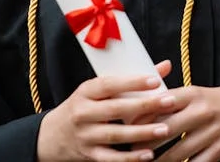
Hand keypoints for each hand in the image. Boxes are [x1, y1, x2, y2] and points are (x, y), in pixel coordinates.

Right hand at [37, 60, 175, 161]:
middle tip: (169, 102)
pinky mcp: (88, 154)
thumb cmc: (84, 107)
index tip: (155, 81)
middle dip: (144, 106)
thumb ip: (132, 80)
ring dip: (141, 133)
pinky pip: (111, 158)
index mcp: (86, 92)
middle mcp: (83, 113)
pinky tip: (148, 154)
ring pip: (115, 134)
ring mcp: (85, 135)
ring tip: (164, 130)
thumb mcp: (99, 90)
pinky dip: (130, 158)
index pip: (110, 84)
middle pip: (116, 109)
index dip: (132, 82)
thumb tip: (165, 66)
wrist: (51, 136)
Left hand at [136, 85, 219, 161]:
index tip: (125, 127)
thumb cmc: (215, 102)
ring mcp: (211, 132)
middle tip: (129, 152)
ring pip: (178, 152)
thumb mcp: (195, 94)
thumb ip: (169, 102)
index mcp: (192, 94)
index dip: (141, 117)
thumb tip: (137, 113)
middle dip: (145, 143)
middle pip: (166, 130)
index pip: (161, 103)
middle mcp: (202, 111)